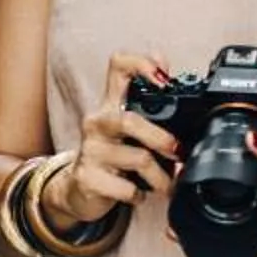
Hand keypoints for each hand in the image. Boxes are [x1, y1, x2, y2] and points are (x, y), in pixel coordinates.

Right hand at [44, 50, 181, 226]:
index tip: (163, 80)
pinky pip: (126, 188)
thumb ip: (147, 101)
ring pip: (137, 158)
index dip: (141, 64)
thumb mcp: (128, 127)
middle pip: (130, 121)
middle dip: (161, 139)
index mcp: (110, 104)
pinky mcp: (87, 178)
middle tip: (178, 153)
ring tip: (167, 185)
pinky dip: (140, 195)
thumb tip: (164, 61)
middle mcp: (97, 122)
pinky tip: (140, 194)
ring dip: (161, 177)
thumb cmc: (111, 155)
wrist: (78, 191)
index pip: (118, 66)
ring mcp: (90, 150)